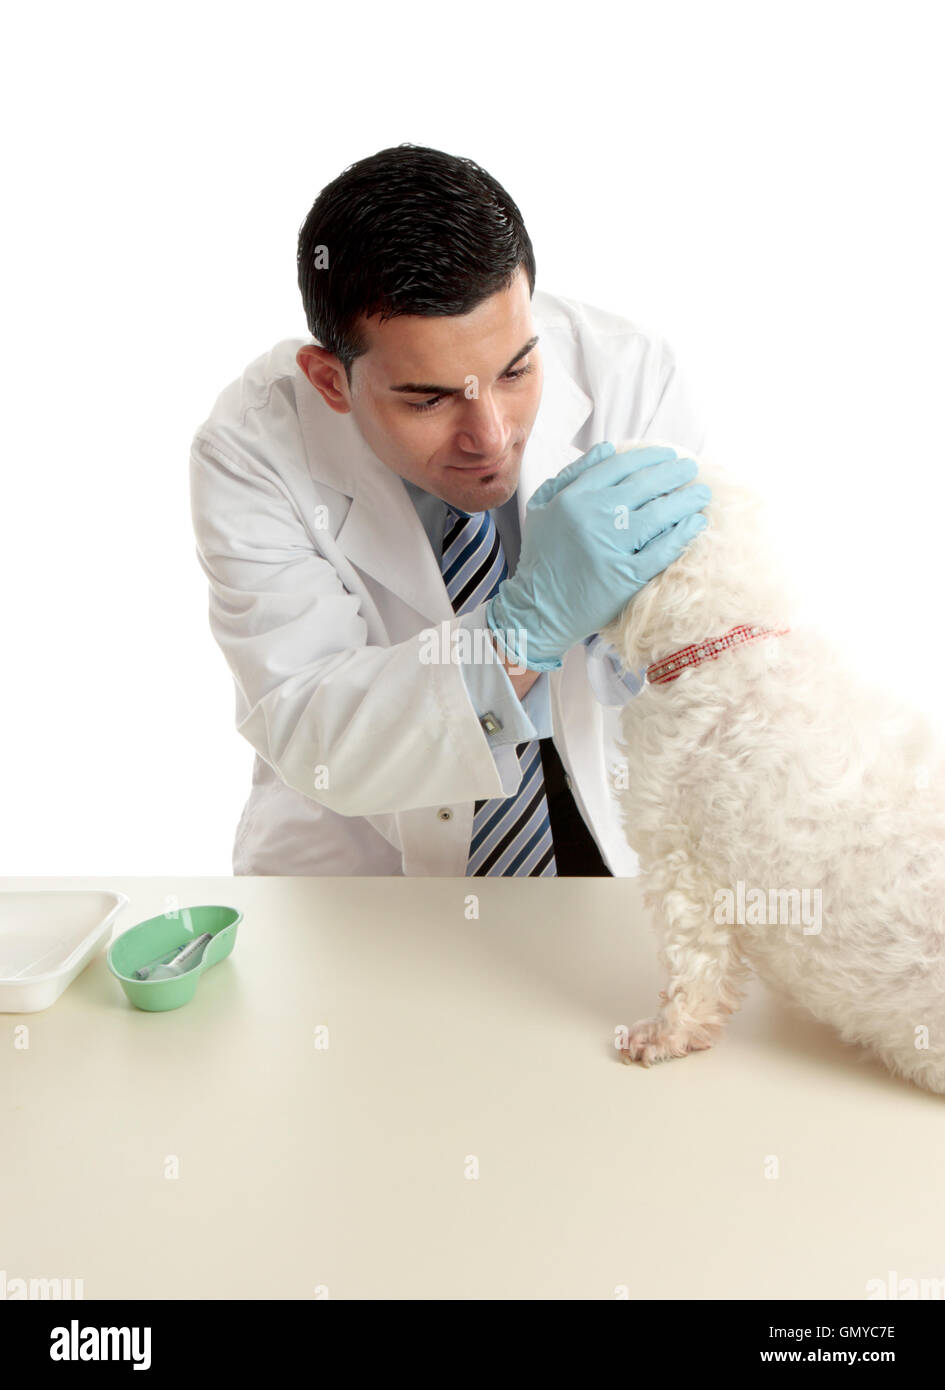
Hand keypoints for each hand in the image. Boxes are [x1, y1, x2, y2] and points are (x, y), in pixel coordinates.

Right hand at [486, 441, 710, 669]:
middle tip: (691, 469)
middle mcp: (592, 516)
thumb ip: (571, 475)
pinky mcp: (625, 576)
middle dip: (674, 473)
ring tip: (701, 494)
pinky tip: (696, 523)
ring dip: (685, 500)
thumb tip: (607, 448)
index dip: (649, 456)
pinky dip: (683, 534)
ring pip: (659, 514)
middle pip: (645, 485)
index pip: (620, 465)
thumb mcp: (542, 507)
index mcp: (573, 497)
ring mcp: (610, 546)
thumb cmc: (541, 557)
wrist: (538, 609)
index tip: (667, 455)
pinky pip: (662, 549)